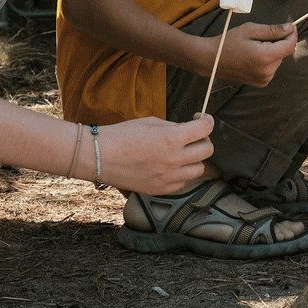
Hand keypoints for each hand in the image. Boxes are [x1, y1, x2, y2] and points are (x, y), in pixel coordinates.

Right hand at [95, 113, 213, 194]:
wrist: (99, 157)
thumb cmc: (121, 135)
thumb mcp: (150, 122)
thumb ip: (173, 127)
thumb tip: (187, 130)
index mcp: (172, 139)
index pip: (205, 128)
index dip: (207, 120)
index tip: (201, 118)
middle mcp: (174, 160)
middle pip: (207, 150)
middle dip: (203, 139)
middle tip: (193, 135)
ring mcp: (168, 177)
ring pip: (199, 169)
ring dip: (194, 159)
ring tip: (182, 152)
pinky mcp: (160, 189)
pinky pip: (182, 182)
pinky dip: (181, 174)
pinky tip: (170, 165)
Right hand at [212, 21, 296, 86]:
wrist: (212, 59)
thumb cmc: (229, 42)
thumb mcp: (250, 29)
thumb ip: (273, 30)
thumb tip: (290, 28)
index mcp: (265, 57)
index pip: (290, 46)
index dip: (292, 35)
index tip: (290, 26)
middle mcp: (267, 71)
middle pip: (284, 52)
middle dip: (279, 42)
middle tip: (262, 36)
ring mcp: (264, 79)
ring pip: (278, 60)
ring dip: (273, 51)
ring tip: (255, 46)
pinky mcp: (261, 83)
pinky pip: (272, 67)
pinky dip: (267, 60)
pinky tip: (254, 56)